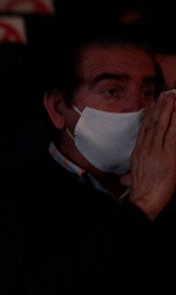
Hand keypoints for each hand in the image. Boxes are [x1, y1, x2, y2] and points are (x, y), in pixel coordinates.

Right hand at [125, 92, 175, 219]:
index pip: (143, 130)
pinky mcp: (168, 155)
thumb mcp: (133, 180)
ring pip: (161, 125)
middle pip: (151, 124)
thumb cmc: (141, 193)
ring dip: (167, 110)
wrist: (145, 199)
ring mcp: (156, 150)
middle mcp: (145, 148)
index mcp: (137, 153)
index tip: (152, 105)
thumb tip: (124, 179)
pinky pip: (172, 135)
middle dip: (158, 108)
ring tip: (171, 97)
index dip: (148, 116)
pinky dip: (175, 123)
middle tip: (164, 95)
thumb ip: (130, 176)